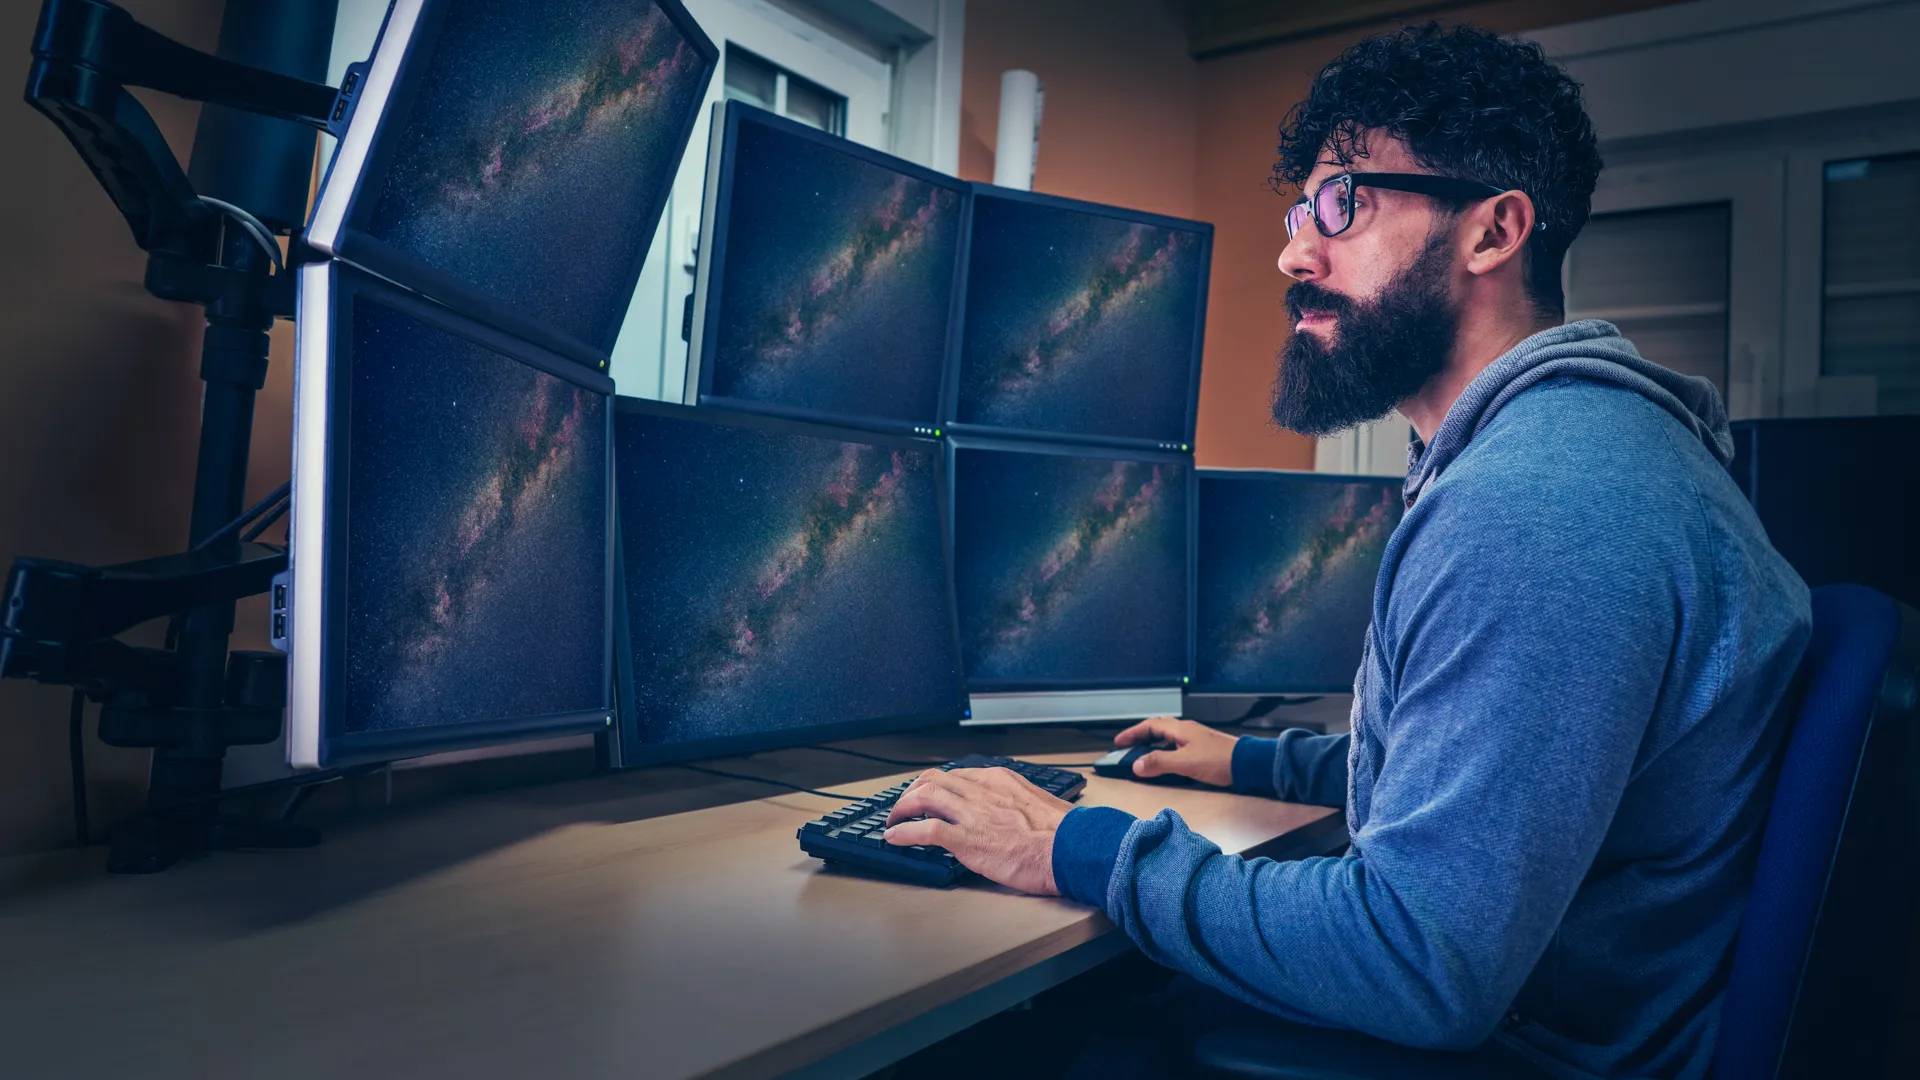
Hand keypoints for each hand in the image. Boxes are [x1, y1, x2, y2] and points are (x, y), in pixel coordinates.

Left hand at [883, 766, 1071, 894]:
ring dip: (901, 808)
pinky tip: (894, 839)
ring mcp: (974, 814)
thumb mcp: (1037, 804)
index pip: (957, 774)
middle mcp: (982, 791)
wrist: (1073, 849)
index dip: (936, 785)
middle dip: (912, 791)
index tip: (928, 795)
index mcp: (999, 780)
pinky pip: (926, 831)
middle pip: (933, 779)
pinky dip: (904, 833)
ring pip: (924, 797)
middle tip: (903, 806)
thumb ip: (1014, 802)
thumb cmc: (1064, 834)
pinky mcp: (968, 840)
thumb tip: (1007, 813)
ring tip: (893, 821)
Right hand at [1114, 716, 1237, 786]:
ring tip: (1142, 758)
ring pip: (1167, 739)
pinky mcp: (1202, 749)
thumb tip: (1136, 765)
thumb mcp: (1185, 763)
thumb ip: (1160, 763)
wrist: (1247, 764)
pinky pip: (1176, 747)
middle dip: (1140, 739)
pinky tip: (1165, 764)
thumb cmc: (1218, 761)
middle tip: (1127, 750)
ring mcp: (1195, 739)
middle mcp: (1186, 731)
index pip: (1149, 726)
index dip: (1132, 733)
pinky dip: (1164, 753)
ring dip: (1152, 746)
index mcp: (1180, 729)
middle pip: (1157, 730)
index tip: (1118, 743)